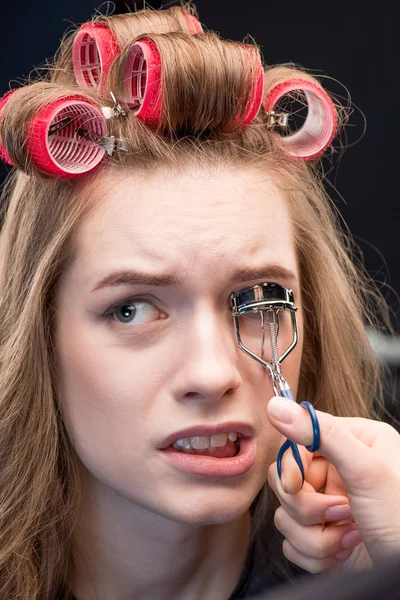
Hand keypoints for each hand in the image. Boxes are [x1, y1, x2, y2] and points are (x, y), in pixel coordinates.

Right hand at [266, 396, 399, 573]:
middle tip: (341, 514)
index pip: (298, 442)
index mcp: (355, 442)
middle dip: (307, 507)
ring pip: (286, 514)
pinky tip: (344, 552)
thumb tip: (277, 406)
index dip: (291, 467)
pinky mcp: (324, 536)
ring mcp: (330, 505)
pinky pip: (293, 542)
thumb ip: (321, 434)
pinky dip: (315, 554)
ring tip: (350, 537)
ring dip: (315, 536)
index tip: (296, 485)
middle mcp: (340, 471)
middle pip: (286, 480)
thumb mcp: (366, 470)